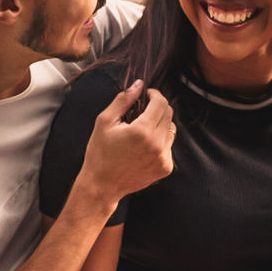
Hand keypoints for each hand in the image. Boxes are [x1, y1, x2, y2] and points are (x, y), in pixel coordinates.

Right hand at [79, 80, 174, 203]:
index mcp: (142, 131)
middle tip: (142, 111)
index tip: (146, 94)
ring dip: (159, 124)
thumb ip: (124, 100)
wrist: (102, 185)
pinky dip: (159, 141)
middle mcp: (157, 145)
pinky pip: (168, 145)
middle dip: (157, 107)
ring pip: (171, 129)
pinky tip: (143, 147)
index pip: (161, 103)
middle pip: (168, 114)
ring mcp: (163, 158)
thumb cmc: (100, 153)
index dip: (154, 94)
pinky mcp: (165, 168)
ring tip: (141, 130)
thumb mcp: (105, 121)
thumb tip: (139, 85)